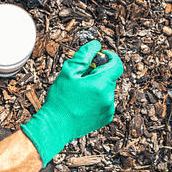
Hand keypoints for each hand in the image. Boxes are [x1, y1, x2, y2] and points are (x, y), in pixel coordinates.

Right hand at [21, 40, 122, 165]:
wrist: (55, 127)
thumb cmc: (60, 100)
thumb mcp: (68, 72)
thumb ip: (85, 55)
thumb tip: (96, 45)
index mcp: (101, 84)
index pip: (116, 64)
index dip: (109, 57)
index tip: (99, 56)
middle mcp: (109, 97)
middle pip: (109, 76)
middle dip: (98, 72)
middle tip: (80, 76)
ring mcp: (108, 109)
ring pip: (106, 89)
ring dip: (97, 86)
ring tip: (79, 92)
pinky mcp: (106, 118)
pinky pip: (105, 101)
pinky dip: (97, 98)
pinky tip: (83, 102)